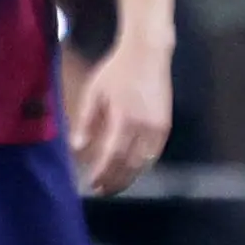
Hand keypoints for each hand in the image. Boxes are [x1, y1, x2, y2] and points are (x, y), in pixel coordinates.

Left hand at [70, 32, 172, 192]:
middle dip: (115, 181)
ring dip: (129, 177)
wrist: (148, 54)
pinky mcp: (166, 126)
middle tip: (101, 190)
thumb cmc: (116, 71)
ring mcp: (159, 128)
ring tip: (114, 185)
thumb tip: (78, 149)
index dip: (102, 173)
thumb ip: (86, 122)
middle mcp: (144, 127)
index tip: (90, 183)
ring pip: (144, 163)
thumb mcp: (94, 92)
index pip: (112, 155)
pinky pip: (155, 154)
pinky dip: (142, 166)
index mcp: (123, 118)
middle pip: (130, 164)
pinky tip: (131, 170)